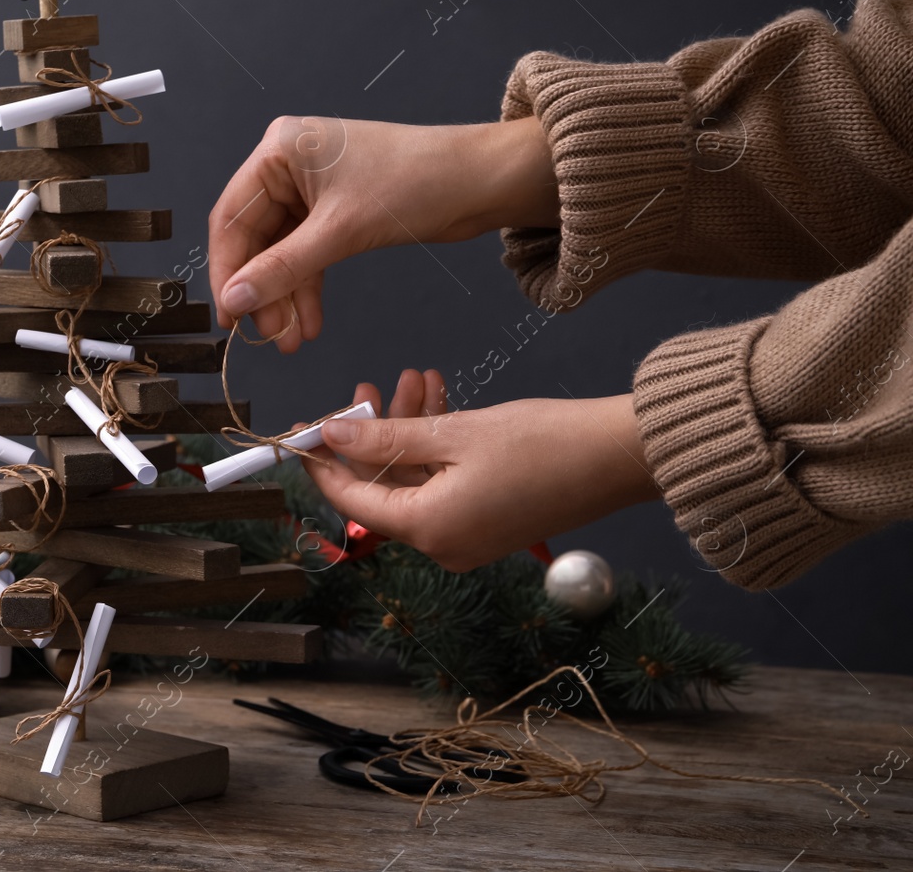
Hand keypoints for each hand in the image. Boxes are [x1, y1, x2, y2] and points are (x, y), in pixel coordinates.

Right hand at [207, 116, 556, 351]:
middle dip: (262, 290)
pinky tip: (309, 321)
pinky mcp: (335, 210)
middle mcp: (290, 164)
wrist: (480, 180)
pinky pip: (307, 254)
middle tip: (266, 334)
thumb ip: (282, 268)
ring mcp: (312, 188)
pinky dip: (307, 287)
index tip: (228, 315)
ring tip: (291, 338)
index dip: (227, 271)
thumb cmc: (419, 181)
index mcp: (281, 149)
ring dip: (285, 296)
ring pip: (281, 252)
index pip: (232, 217)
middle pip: (254, 238)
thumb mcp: (341, 230)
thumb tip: (234, 300)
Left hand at [302, 387, 659, 571]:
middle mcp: (444, 545)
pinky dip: (437, 444)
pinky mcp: (491, 521)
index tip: (302, 429)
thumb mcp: (453, 433)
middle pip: (384, 489)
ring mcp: (469, 537)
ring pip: (416, 479)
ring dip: (409, 429)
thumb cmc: (544, 444)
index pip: (351, 501)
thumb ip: (386, 437)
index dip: (321, 462)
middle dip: (373, 434)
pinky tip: (438, 395)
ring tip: (413, 377)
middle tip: (365, 388)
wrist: (621, 457)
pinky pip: (445, 482)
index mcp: (428, 531)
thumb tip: (331, 435)